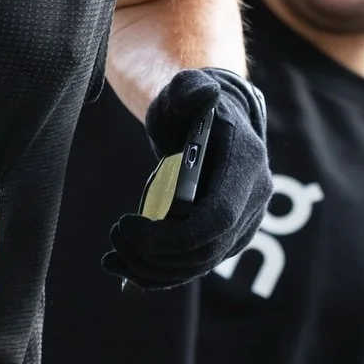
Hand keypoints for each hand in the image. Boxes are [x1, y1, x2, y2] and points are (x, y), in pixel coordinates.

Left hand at [103, 68, 271, 289]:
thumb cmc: (193, 103)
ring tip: (111, 257)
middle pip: (205, 251)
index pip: (217, 219)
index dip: (173, 235)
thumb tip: (200, 93)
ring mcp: (241, 225)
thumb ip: (189, 88)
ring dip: (151, 270)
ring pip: (197, 266)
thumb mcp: (185, 89)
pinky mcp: (222, 239)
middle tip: (115, 236)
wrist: (210, 119)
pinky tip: (120, 269)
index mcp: (246, 166)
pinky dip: (156, 274)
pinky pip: (192, 267)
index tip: (128, 226)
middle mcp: (252, 202)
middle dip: (155, 254)